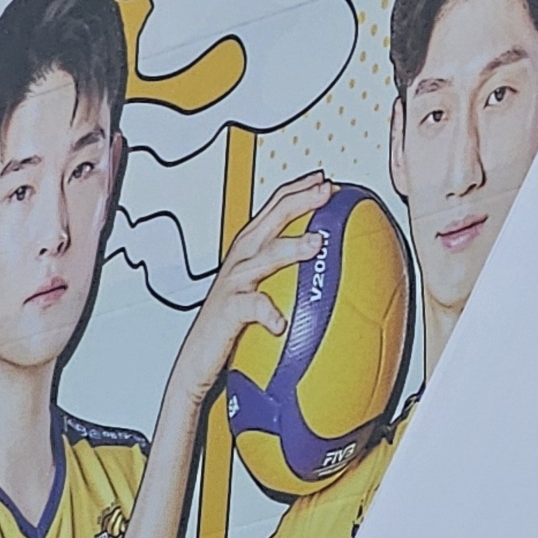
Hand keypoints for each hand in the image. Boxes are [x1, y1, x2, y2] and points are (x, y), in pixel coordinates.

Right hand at [160, 174, 334, 431]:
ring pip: (263, 255)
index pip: (275, 208)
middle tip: (326, 191)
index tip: (325, 180)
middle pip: (272, 218)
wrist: (200, 358)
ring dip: (290, 246)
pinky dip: (268, 312)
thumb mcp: (265, 291)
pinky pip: (253, 307)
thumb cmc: (234, 323)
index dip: (299, 189)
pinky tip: (282, 322)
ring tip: (315, 243)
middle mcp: (242, 259)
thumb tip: (337, 271)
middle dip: (299, 200)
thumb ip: (292, 276)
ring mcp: (235, 281)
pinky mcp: (229, 309)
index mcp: (252, 250)